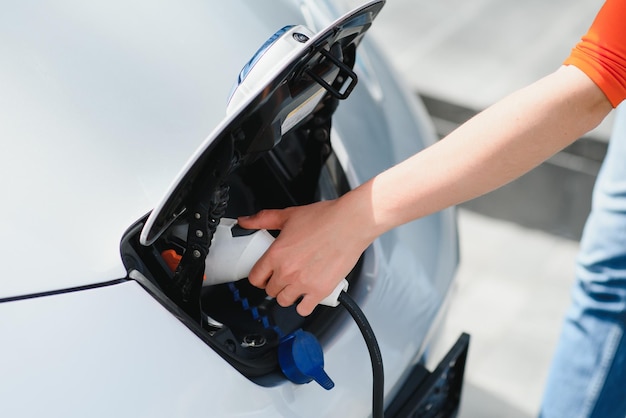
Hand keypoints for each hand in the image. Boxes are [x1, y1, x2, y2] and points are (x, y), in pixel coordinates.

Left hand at [238, 196, 372, 315]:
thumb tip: (246, 221)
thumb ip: (263, 219)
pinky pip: (304, 309)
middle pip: (270, 291)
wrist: (351, 223)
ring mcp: (303, 283)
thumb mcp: (289, 215)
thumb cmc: (325, 218)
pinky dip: (304, 305)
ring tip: (295, 286)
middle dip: (275, 284)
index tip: (264, 276)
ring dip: (288, 295)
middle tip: (283, 277)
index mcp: (276, 254)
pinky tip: (307, 296)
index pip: (255, 278)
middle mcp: (287, 271)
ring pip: (284, 301)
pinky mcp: (320, 291)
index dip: (258, 278)